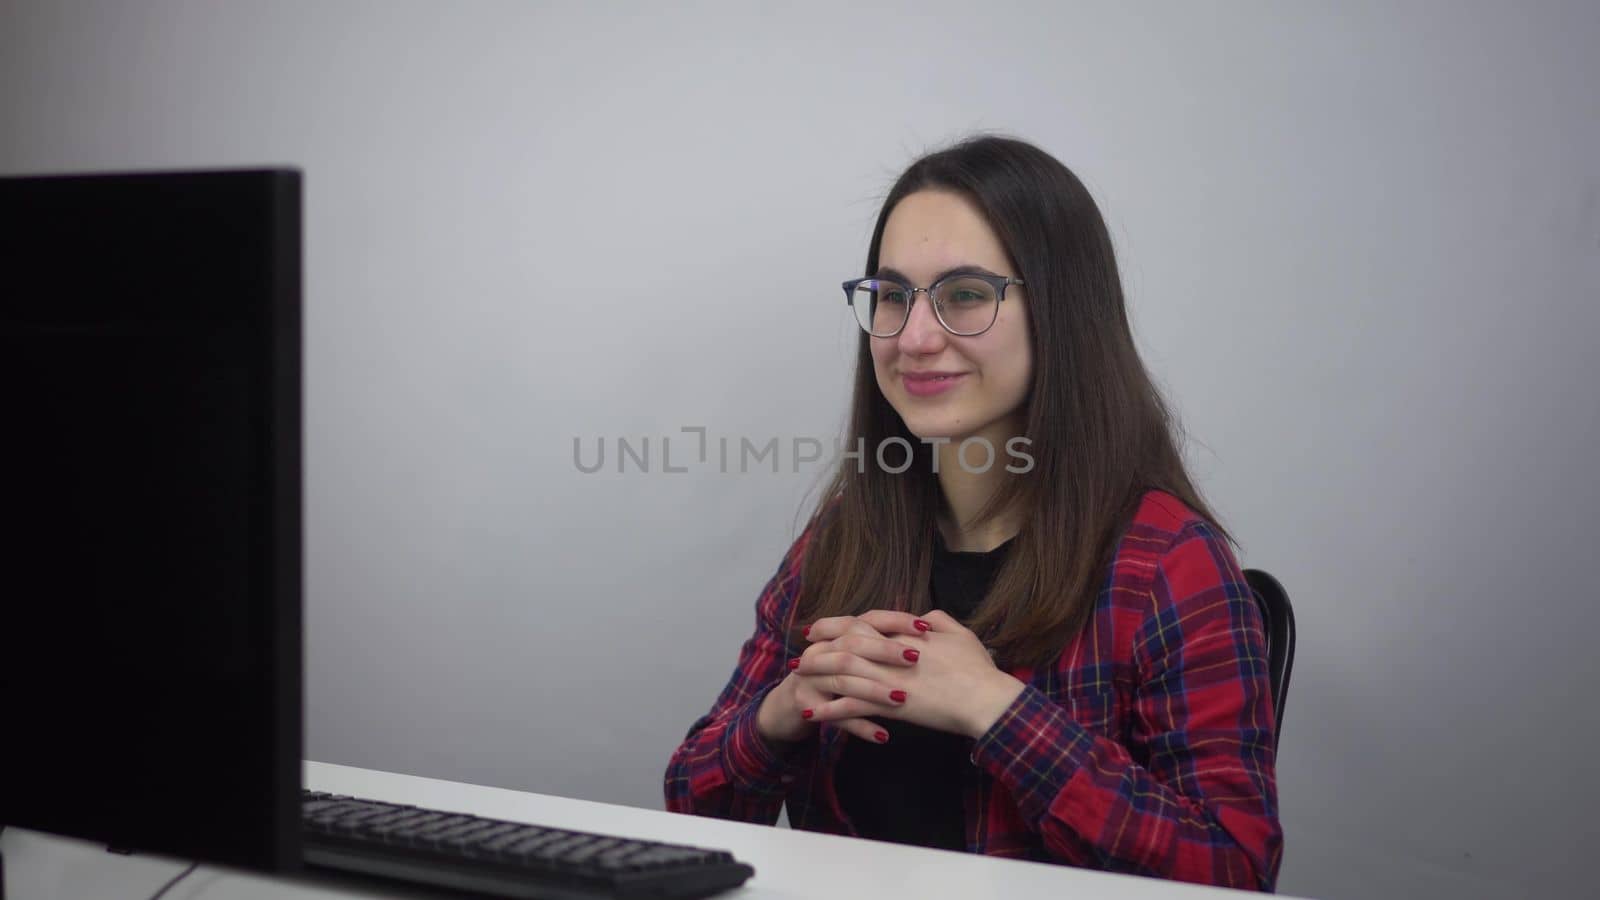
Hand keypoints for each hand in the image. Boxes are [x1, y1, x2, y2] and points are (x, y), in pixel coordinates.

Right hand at [755, 614, 923, 744]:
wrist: (789, 706)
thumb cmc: (832, 679)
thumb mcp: (851, 658)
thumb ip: (880, 643)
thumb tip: (926, 626)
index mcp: (836, 636)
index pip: (866, 619)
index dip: (894, 620)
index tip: (923, 626)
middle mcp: (821, 652)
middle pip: (853, 646)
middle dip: (885, 650)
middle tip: (915, 658)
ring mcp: (811, 679)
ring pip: (845, 682)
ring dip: (874, 690)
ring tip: (903, 699)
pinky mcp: (806, 706)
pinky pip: (836, 717)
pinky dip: (861, 727)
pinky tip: (883, 735)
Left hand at [803, 609, 1025, 739]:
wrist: (985, 699)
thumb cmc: (978, 668)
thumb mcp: (960, 634)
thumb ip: (939, 621)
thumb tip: (924, 616)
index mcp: (905, 634)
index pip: (863, 623)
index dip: (839, 624)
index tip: (821, 627)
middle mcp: (891, 653)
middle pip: (844, 643)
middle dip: (818, 646)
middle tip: (800, 651)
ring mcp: (888, 678)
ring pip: (841, 671)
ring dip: (816, 674)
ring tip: (797, 677)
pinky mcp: (889, 705)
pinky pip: (850, 706)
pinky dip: (828, 709)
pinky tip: (812, 714)